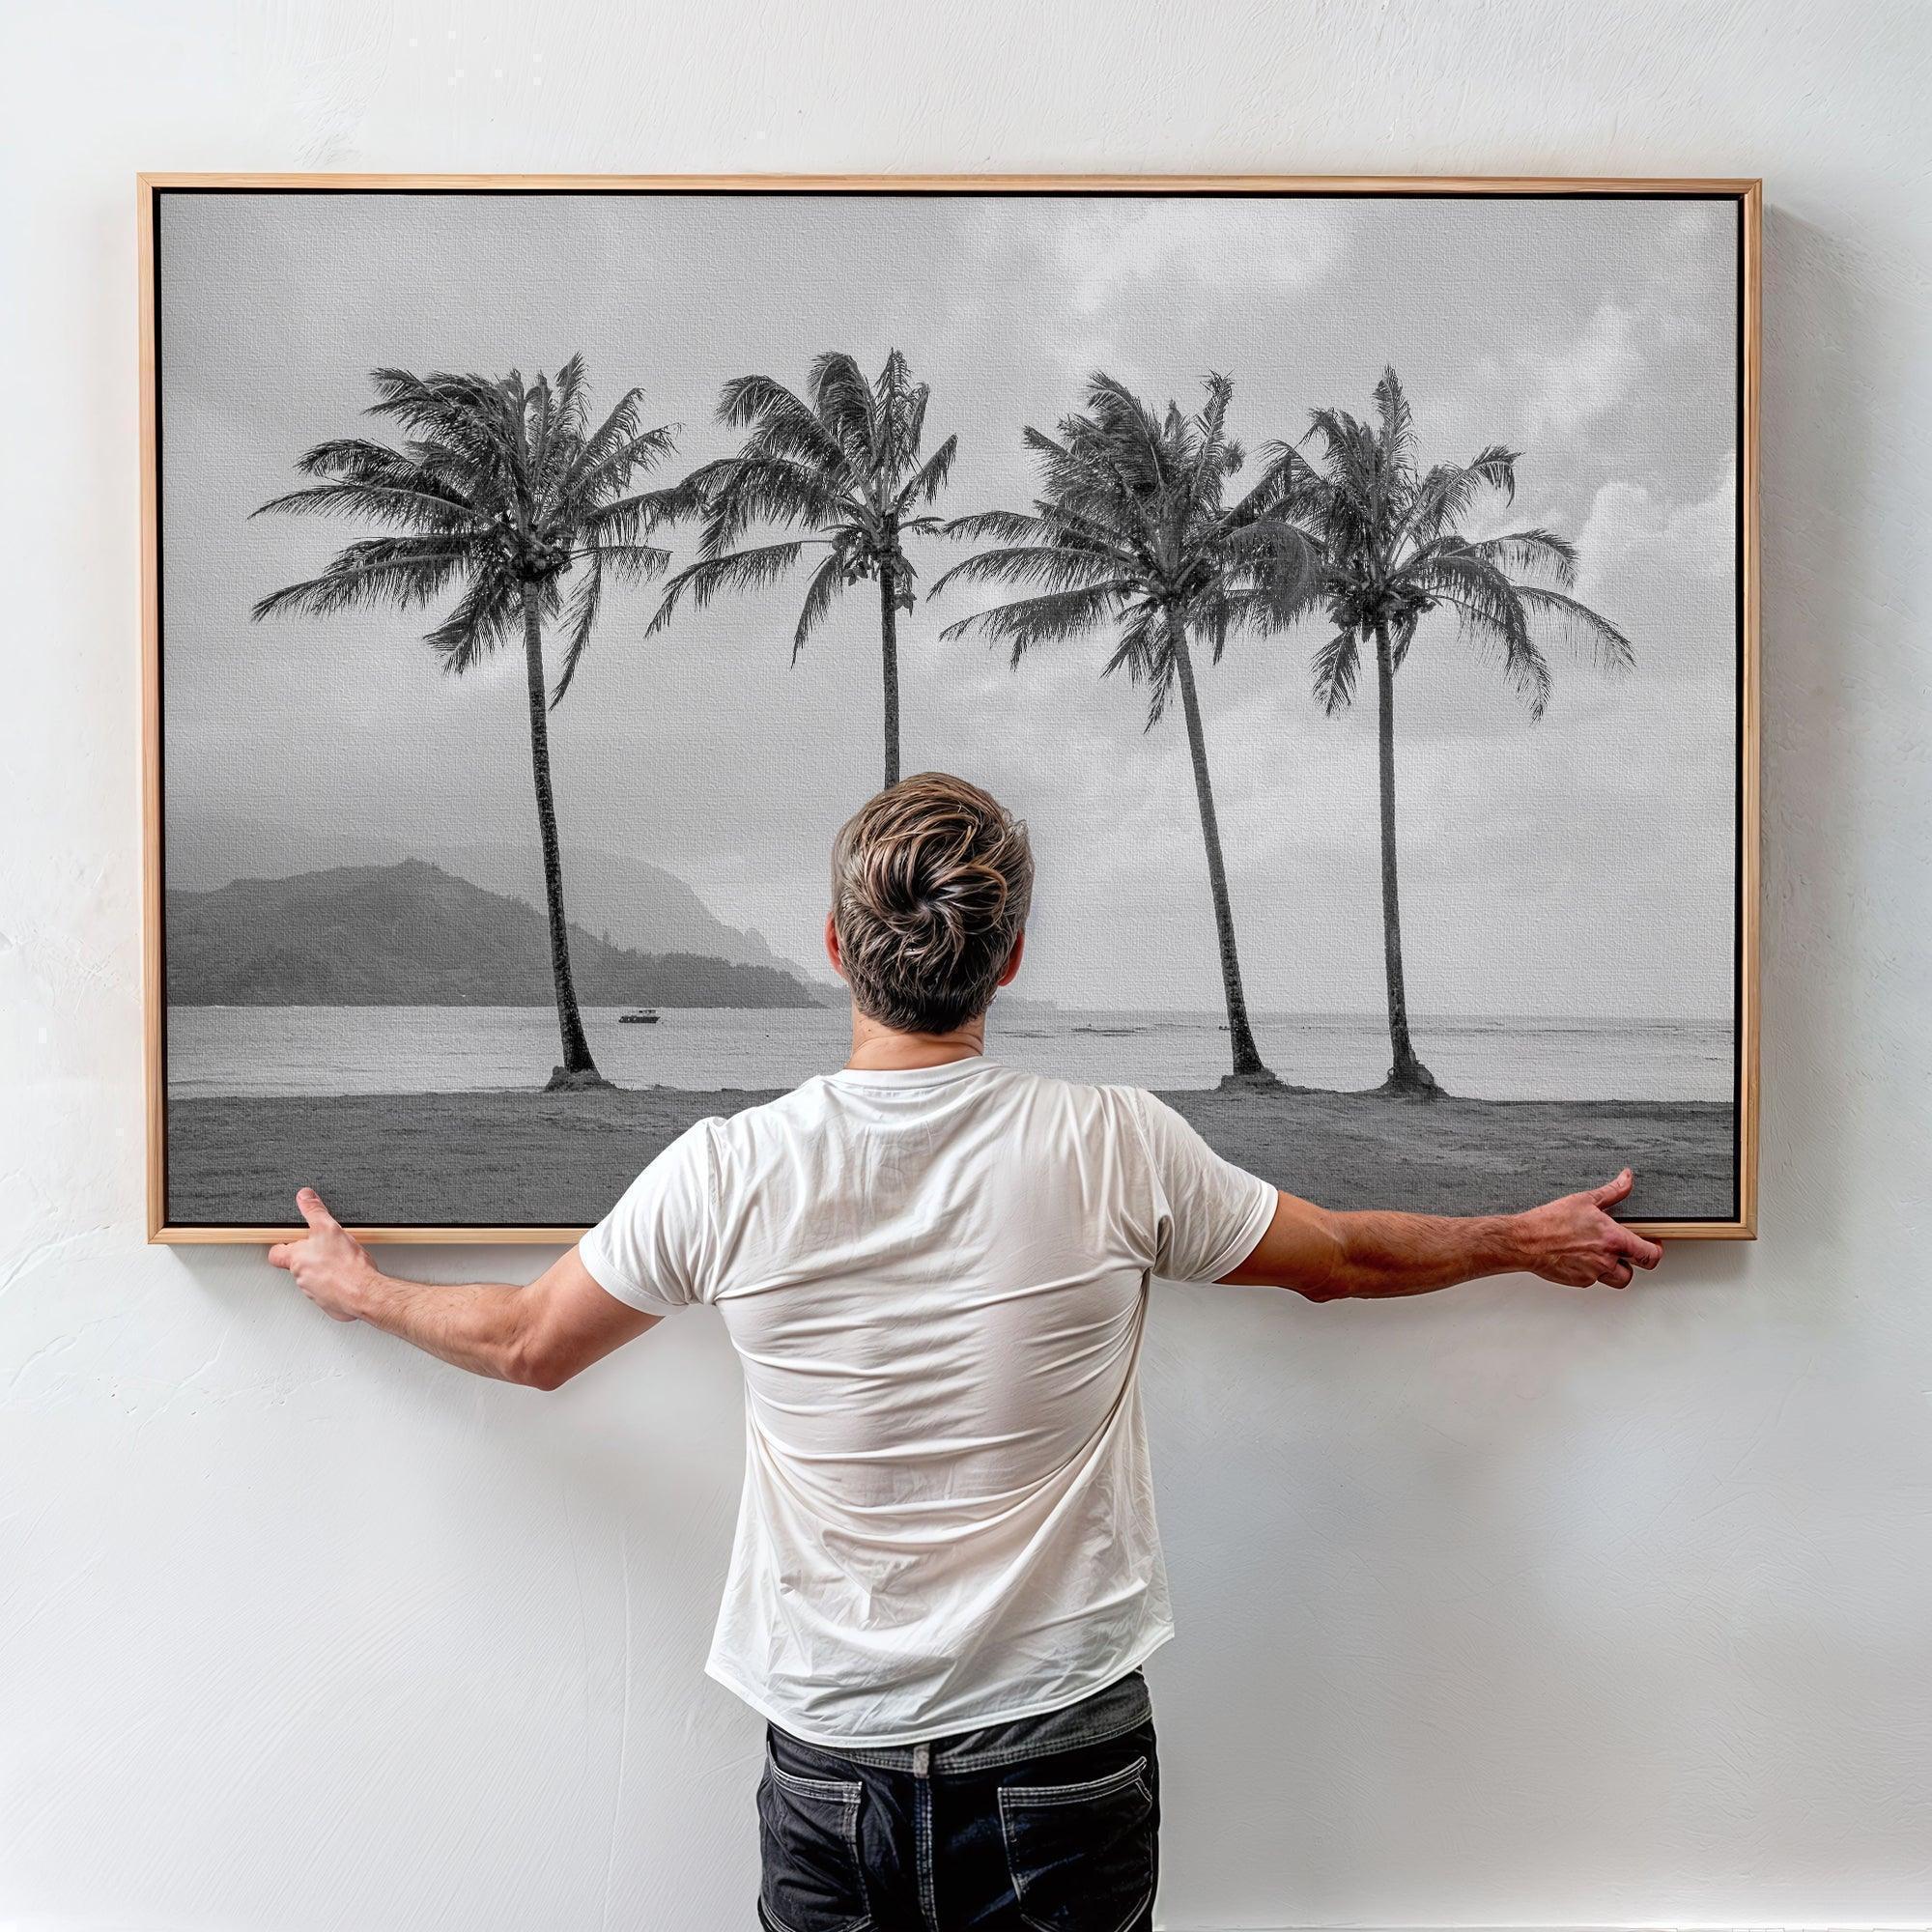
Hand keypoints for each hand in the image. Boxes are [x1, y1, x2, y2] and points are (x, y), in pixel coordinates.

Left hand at [268, 1188, 378, 1321]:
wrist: (363, 1292)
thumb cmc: (346, 1265)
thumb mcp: (328, 1228)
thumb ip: (314, 1211)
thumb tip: (304, 1197)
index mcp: (296, 1259)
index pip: (276, 1253)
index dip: (281, 1246)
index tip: (287, 1241)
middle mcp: (301, 1277)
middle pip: (297, 1266)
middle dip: (310, 1258)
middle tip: (324, 1249)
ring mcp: (314, 1293)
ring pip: (313, 1279)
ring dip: (323, 1272)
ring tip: (340, 1261)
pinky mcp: (329, 1303)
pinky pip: (328, 1292)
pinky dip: (336, 1285)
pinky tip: (348, 1276)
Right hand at [1513, 1169, 1662, 1288]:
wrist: (1525, 1241)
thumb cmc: (1550, 1222)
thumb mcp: (1584, 1199)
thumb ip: (1612, 1191)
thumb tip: (1626, 1178)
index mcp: (1613, 1239)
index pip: (1650, 1254)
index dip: (1655, 1251)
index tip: (1652, 1244)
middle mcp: (1606, 1259)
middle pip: (1635, 1272)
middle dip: (1634, 1263)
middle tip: (1628, 1253)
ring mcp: (1593, 1273)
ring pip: (1615, 1279)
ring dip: (1614, 1270)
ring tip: (1602, 1255)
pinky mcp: (1579, 1281)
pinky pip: (1593, 1280)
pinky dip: (1591, 1271)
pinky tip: (1580, 1258)